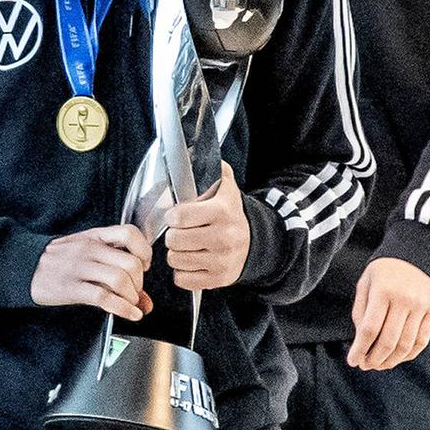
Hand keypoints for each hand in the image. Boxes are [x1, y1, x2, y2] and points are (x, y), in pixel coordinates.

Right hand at [29, 225, 154, 319]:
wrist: (23, 267)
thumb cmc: (58, 261)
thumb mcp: (86, 256)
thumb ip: (116, 272)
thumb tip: (147, 302)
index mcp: (95, 237)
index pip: (130, 233)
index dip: (144, 252)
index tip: (144, 266)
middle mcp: (89, 249)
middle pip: (131, 262)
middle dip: (140, 283)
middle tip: (135, 292)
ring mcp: (79, 268)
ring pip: (120, 279)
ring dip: (132, 296)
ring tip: (129, 303)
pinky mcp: (70, 287)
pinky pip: (104, 297)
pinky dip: (123, 309)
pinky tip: (130, 314)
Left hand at [165, 164, 251, 290]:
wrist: (256, 242)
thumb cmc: (230, 214)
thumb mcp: (225, 187)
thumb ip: (211, 169)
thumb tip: (193, 150)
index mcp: (223, 212)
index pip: (179, 217)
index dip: (172, 216)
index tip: (176, 216)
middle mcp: (224, 237)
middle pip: (174, 240)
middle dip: (173, 235)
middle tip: (181, 232)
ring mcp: (222, 261)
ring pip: (175, 260)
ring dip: (177, 253)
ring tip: (187, 246)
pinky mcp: (219, 279)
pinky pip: (182, 279)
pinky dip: (182, 272)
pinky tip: (192, 260)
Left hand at [347, 257, 429, 369]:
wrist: (416, 253)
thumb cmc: (384, 271)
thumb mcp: (365, 283)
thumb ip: (361, 311)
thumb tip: (361, 341)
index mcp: (382, 291)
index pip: (369, 329)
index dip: (359, 349)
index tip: (352, 361)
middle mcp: (404, 299)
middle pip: (388, 341)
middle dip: (374, 359)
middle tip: (365, 366)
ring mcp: (421, 306)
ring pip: (406, 345)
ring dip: (391, 361)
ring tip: (379, 365)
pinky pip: (422, 341)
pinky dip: (408, 354)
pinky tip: (397, 358)